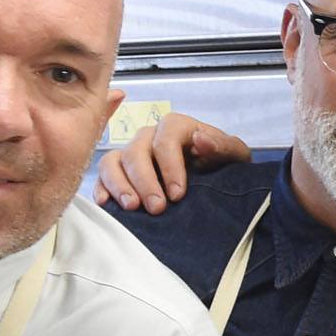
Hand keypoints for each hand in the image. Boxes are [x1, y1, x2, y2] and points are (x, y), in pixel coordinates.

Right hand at [94, 114, 247, 212]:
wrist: (213, 179)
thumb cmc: (222, 164)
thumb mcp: (234, 155)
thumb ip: (223, 146)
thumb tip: (201, 139)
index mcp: (177, 127)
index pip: (166, 137)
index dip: (170, 165)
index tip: (178, 194)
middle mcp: (149, 136)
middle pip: (136, 151)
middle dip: (145, 181)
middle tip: (157, 208)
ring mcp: (131, 152)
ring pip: (113, 161)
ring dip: (119, 184)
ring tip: (132, 207)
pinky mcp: (118, 171)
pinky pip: (101, 175)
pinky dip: (102, 189)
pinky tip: (107, 205)